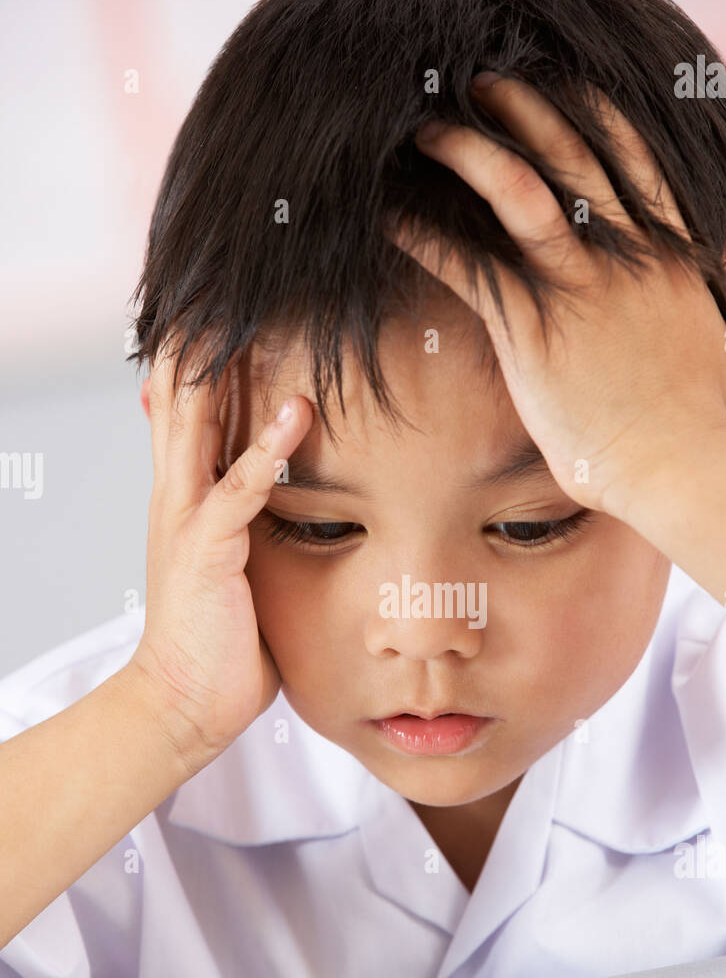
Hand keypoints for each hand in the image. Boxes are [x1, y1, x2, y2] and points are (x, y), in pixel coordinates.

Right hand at [128, 341, 312, 769]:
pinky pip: (238, 490)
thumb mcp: (231, 561)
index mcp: (187, 492)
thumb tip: (273, 486)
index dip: (207, 350)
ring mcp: (188, 518)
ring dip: (224, 368)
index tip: (237, 300)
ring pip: (198, 425)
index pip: (190, 403)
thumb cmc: (221, 637)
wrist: (184, 701)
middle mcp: (179, 493)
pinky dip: (265, 450)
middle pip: (183, 394)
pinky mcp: (208, 550)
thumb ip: (244, 515)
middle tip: (234, 276)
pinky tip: (295, 415)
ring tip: (252, 311)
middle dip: (204, 335)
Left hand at [386, 75, 725, 514]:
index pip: (632, 155)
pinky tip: (389, 217)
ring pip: (514, 191)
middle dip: (519, 107)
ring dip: (466, 152)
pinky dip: (424, 236)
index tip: (561, 84)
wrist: (669, 463)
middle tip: (480, 83)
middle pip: (567, 152)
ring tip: (427, 131)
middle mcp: (622, 250)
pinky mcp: (530, 327)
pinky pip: (467, 265)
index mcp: (670, 247)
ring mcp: (575, 284)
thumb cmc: (697, 412)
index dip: (593, 111)